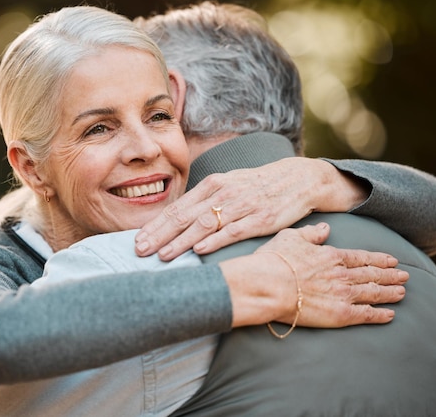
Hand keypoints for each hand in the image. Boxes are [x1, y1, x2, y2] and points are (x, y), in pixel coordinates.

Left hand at [135, 158, 368, 259]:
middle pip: (185, 216)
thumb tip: (178, 221)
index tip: (137, 240)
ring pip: (205, 224)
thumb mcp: (229, 186)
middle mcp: (223, 193)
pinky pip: (234, 230)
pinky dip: (215, 240)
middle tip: (140, 251)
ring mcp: (242, 205)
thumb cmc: (258, 187)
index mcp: (213, 185)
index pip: (178, 207)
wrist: (298, 179)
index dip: (156, 225)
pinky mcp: (260, 218)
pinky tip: (200, 251)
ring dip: (181, 241)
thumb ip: (206, 202)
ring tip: (163, 255)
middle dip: (159, 234)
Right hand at [220, 223, 407, 327]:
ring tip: (402, 293)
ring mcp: (344, 295)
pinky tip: (390, 315)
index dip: (379, 259)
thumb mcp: (291, 237)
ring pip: (374, 293)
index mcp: (332, 256)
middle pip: (373, 275)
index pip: (362, 257)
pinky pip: (366, 315)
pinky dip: (380, 314)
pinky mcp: (340, 315)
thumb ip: (311, 233)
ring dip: (390, 293)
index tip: (392, 260)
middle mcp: (343, 274)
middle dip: (391, 275)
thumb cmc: (274, 260)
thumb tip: (326, 229)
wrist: (268, 285)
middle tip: (405, 276)